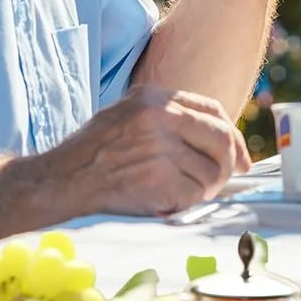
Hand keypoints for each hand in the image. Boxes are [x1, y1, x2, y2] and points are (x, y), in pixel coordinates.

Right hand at [31, 86, 250, 217]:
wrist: (59, 179)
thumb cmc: (93, 153)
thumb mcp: (128, 114)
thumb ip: (168, 118)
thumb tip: (218, 141)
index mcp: (155, 97)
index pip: (213, 111)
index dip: (233, 137)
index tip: (240, 159)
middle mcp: (161, 116)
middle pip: (221, 140)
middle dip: (227, 166)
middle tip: (220, 183)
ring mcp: (161, 146)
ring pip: (211, 172)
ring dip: (201, 190)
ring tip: (177, 194)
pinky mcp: (158, 177)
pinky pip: (193, 194)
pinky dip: (183, 204)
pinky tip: (163, 202)